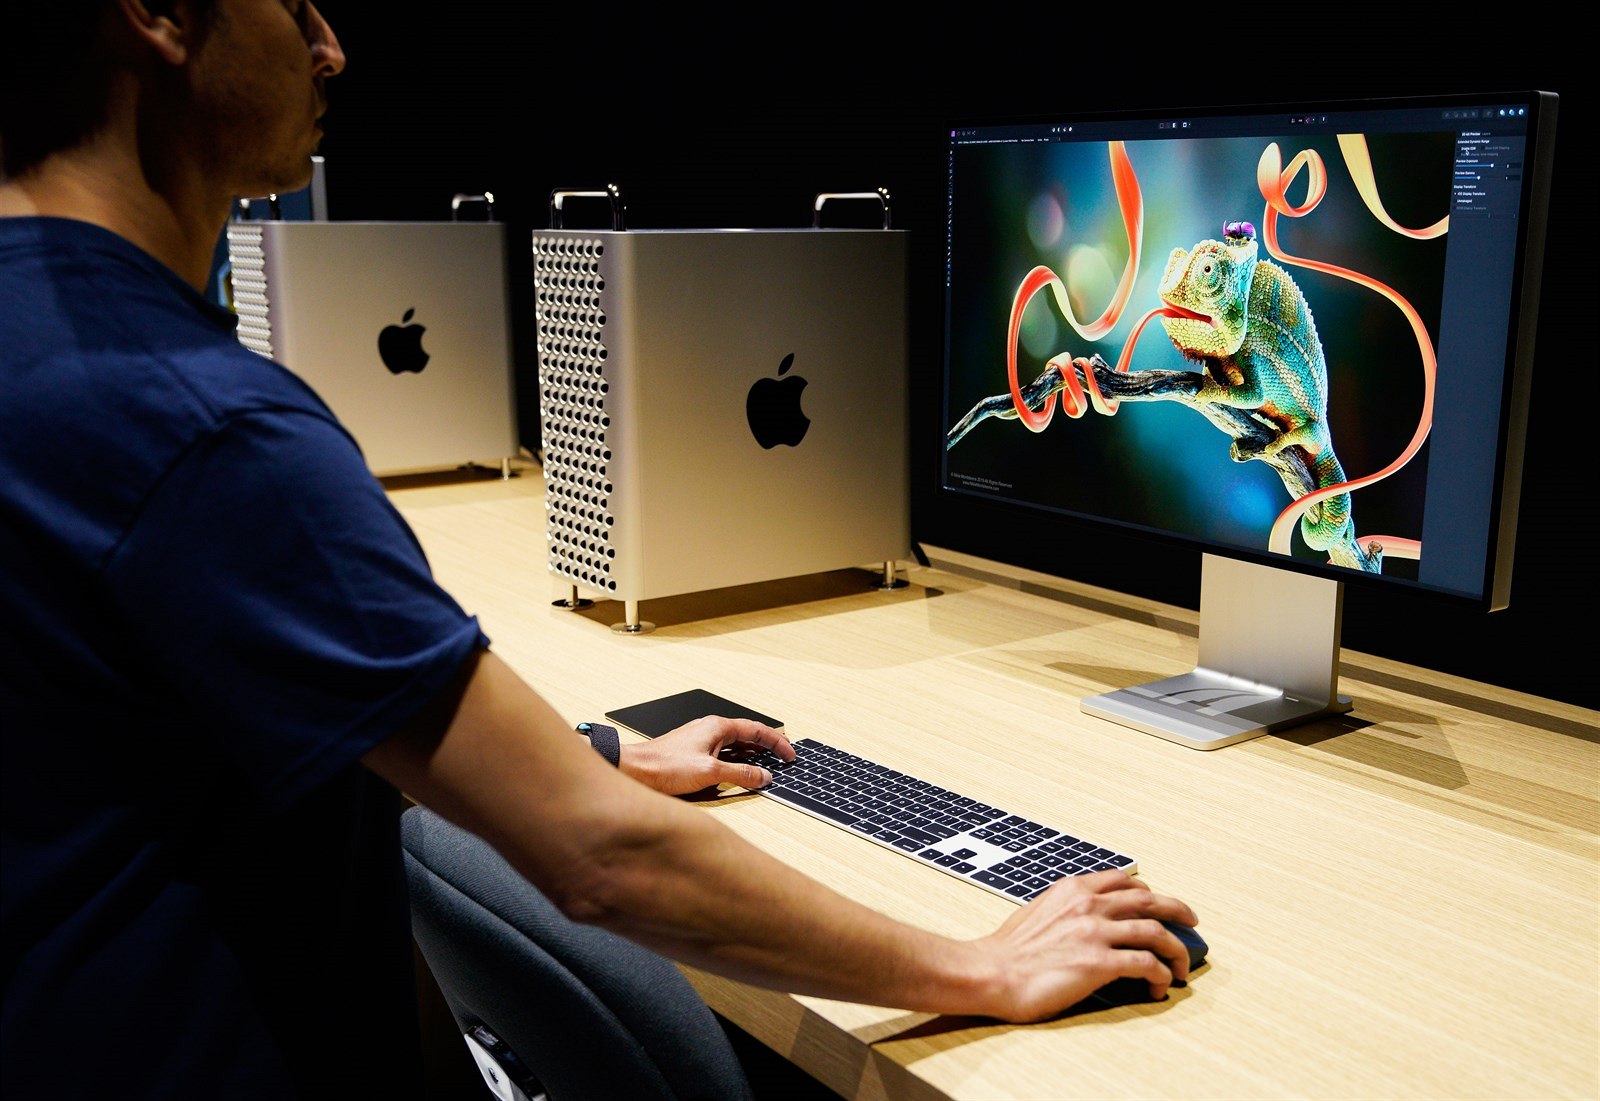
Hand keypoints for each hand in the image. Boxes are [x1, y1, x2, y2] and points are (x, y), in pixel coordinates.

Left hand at [619, 715, 794, 795]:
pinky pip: (723, 752)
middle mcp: (710, 729)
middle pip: (747, 734)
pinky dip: (737, 760)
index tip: (790, 754)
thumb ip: (740, 775)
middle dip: (768, 746)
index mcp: (717, 727)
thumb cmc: (664, 767)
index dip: (777, 742)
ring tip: (768, 764)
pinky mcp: (694, 752)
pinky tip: (740, 770)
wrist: (635, 770)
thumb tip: (763, 776)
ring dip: (753, 754)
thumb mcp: (709, 773)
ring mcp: (701, 740)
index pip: (757, 730)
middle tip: (784, 757)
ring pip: (735, 744)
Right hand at [972, 870, 1198, 1021]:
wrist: (992, 972)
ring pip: (1155, 932)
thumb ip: (1067, 908)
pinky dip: (1160, 975)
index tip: (1159, 902)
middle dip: (1178, 910)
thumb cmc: (1009, 951)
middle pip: (1150, 900)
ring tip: (1181, 967)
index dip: (1148, 891)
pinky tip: (1159, 986)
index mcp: (1073, 889)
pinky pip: (1146, 964)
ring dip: (1176, 950)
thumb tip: (1086, 920)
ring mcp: (1095, 932)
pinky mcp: (1099, 963)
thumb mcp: (1039, 912)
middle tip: (1192, 922)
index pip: (1123, 881)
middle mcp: (1088, 904)